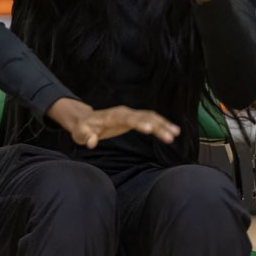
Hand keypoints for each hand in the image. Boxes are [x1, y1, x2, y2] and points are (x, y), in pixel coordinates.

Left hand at [47, 98, 179, 148]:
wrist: (85, 120)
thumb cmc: (83, 128)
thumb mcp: (80, 134)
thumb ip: (85, 137)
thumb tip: (91, 142)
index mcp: (111, 116)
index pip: (128, 118)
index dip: (139, 123)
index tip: (150, 129)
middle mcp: (123, 112)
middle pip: (143, 116)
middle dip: (157, 126)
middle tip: (170, 137)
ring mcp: (130, 114)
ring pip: (150, 116)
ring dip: (163, 124)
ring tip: (176, 133)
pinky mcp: (134, 118)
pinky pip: (150, 118)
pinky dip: (161, 123)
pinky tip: (173, 130)